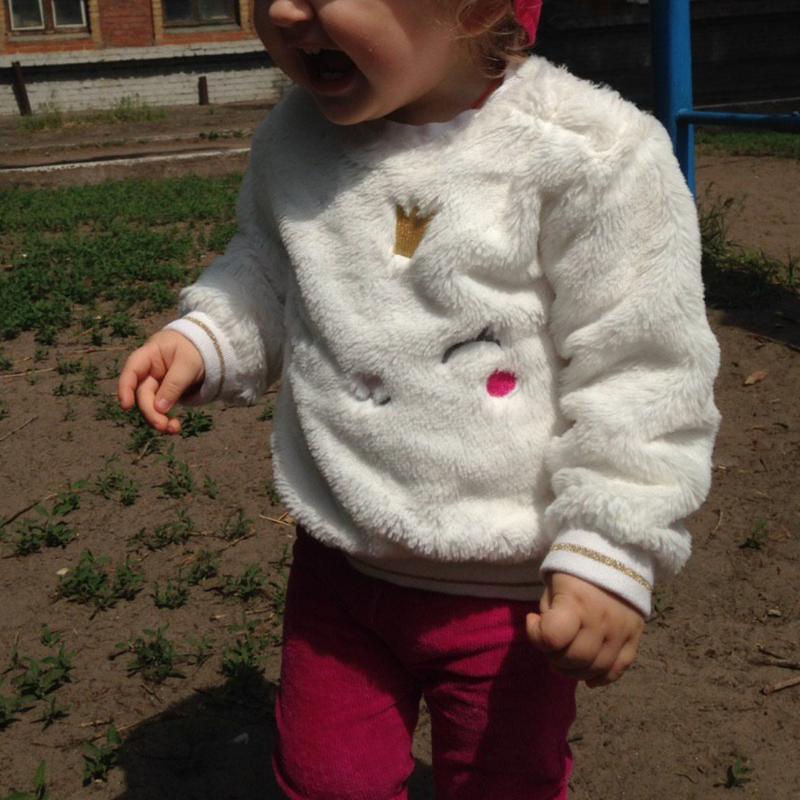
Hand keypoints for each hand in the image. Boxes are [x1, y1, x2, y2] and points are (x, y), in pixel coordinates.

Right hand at [117, 330, 204, 434]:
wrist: (208, 349)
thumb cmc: (195, 349)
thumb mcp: (188, 363)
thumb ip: (174, 384)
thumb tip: (159, 408)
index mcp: (149, 355)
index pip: (132, 370)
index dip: (125, 388)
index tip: (127, 406)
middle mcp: (148, 371)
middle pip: (143, 393)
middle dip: (150, 411)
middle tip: (162, 425)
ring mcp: (156, 383)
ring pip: (150, 404)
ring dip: (158, 419)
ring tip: (174, 429)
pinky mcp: (164, 395)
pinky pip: (161, 409)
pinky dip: (167, 418)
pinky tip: (175, 427)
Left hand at [526, 571, 644, 687]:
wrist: (617, 554)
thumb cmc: (576, 569)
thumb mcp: (554, 582)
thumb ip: (549, 611)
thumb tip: (547, 639)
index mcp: (576, 603)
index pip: (553, 637)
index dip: (536, 635)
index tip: (534, 620)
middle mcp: (601, 621)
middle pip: (574, 659)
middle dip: (554, 656)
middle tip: (551, 644)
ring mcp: (621, 632)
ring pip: (595, 669)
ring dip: (574, 670)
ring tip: (566, 656)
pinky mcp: (635, 638)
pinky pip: (618, 669)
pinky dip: (601, 677)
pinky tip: (588, 673)